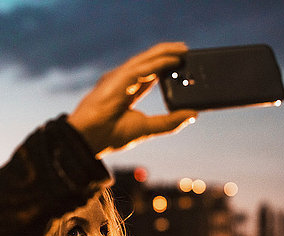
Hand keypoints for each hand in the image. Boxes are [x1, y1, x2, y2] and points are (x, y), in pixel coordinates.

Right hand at [67, 42, 197, 157]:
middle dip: (168, 56)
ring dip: (166, 52)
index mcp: (127, 93)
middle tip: (187, 52)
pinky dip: (160, 62)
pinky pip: (143, 66)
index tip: (182, 66)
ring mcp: (120, 78)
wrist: (91, 138)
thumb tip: (193, 114)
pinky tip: (174, 59)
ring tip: (184, 50)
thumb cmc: (110, 135)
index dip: (165, 69)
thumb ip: (170, 122)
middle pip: (150, 63)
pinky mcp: (120, 78)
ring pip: (147, 59)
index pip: (150, 76)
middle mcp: (124, 82)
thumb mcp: (147, 128)